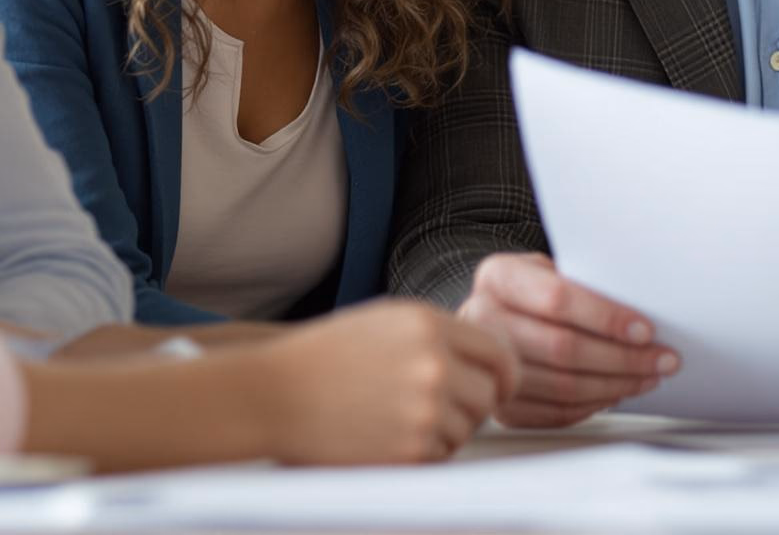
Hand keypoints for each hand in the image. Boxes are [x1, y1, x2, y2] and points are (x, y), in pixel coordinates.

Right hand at [246, 299, 519, 463]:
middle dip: (473, 405)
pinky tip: (391, 436)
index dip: (504, 374)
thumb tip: (485, 359)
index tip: (502, 386)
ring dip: (448, 430)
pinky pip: (442, 455)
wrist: (274, 394)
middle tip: (442, 408)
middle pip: (489, 395)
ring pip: (468, 428)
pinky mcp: (411, 447)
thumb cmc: (323, 358)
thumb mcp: (385, 322)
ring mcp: (425, 407)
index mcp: (429, 324)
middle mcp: (435, 362)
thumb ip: (438, 334)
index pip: (497, 352)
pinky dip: (426, 451)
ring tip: (403, 419)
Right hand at [458, 252, 675, 427]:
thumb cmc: (534, 291)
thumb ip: (584, 283)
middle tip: (663, 358)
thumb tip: (643, 311)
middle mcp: (481, 322)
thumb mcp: (550, 270)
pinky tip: (618, 392)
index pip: (557, 298)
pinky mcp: (501, 406)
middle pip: (562, 347)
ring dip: (616, 385)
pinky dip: (595, 405)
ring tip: (649, 376)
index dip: (605, 316)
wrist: (495, 319)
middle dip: (623, 357)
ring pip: (563, 386)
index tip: (646, 329)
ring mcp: (489, 368)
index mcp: (498, 277)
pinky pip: (556, 413)